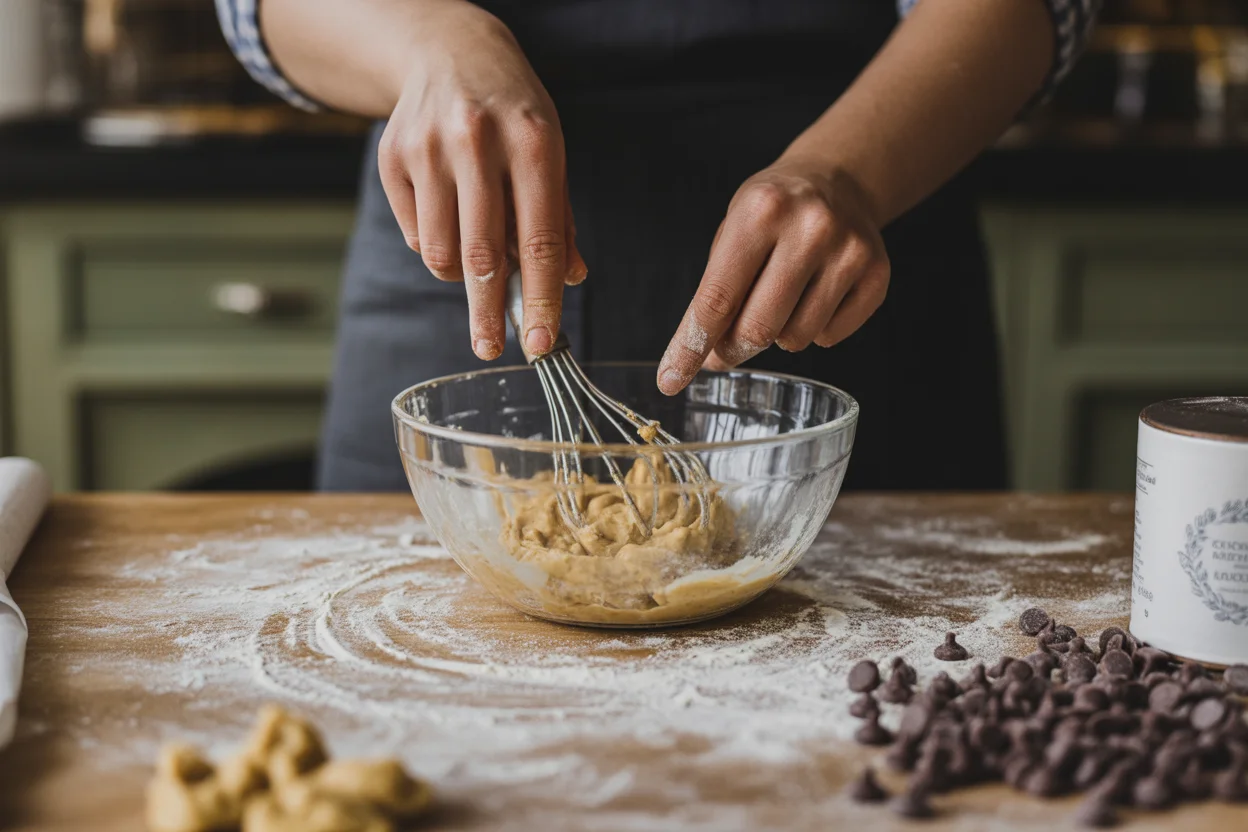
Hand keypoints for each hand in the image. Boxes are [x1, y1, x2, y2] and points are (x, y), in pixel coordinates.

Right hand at [377, 4, 585, 359]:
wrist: (449, 52)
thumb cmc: (512, 113)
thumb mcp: (550, 151)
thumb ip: (559, 218)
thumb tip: (570, 280)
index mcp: (532, 142)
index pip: (540, 240)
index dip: (541, 298)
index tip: (540, 343)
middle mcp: (477, 142)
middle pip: (483, 255)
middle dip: (489, 312)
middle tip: (492, 350)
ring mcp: (428, 149)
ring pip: (443, 253)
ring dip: (463, 273)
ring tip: (477, 250)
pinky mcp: (391, 158)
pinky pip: (417, 236)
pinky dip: (437, 244)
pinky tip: (449, 212)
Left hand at [657, 159, 889, 394]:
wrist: (839, 179)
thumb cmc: (774, 212)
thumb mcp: (733, 232)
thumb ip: (716, 292)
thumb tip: (704, 359)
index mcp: (760, 212)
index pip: (717, 298)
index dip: (690, 346)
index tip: (670, 379)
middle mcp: (810, 228)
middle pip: (758, 328)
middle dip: (733, 349)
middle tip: (726, 346)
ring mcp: (848, 252)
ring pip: (795, 339)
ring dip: (777, 334)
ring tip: (782, 296)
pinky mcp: (877, 275)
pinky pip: (830, 336)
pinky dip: (814, 329)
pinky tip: (815, 294)